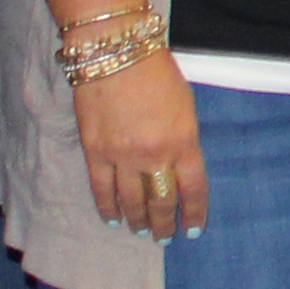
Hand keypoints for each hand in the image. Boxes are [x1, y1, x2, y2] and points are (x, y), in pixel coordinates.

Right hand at [74, 41, 207, 239]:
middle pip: (161, 201)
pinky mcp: (95, 151)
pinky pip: (102, 189)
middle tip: (165, 237)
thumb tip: (179, 165)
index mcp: (184, 141)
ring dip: (138, 220)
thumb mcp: (186, 105)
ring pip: (131, 201)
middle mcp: (155, 155)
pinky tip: (114, 218)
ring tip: (141, 231)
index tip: (193, 230)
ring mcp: (122, 156)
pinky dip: (108, 207)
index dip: (194, 213)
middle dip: (164, 223)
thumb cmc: (157, 71)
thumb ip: (184, 138)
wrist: (116, 51)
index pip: (194, 189)